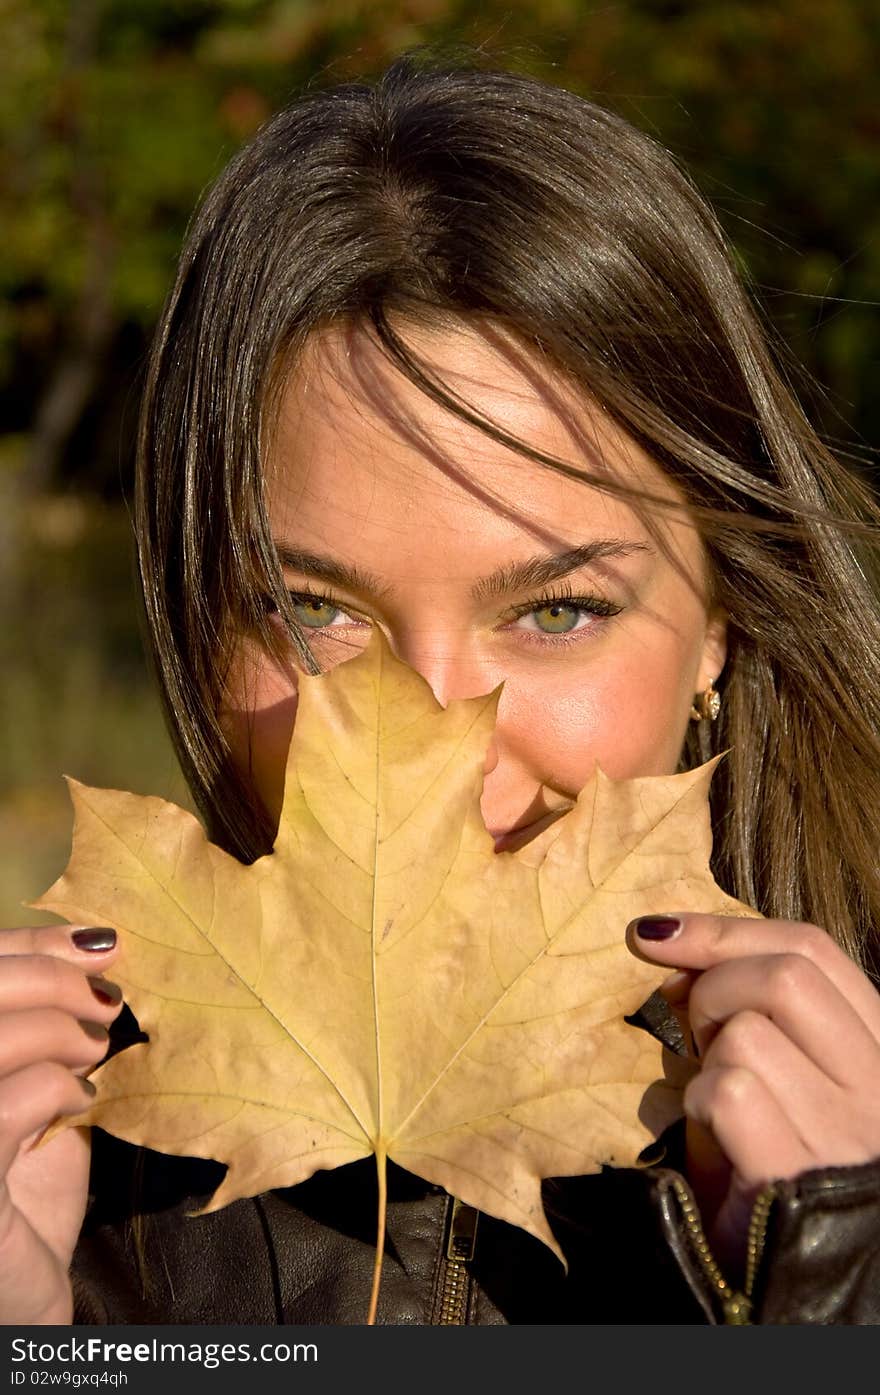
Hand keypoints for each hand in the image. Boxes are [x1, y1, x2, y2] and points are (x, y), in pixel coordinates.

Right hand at [0, 923, 121, 1323]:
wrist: (20, 1288)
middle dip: (49, 976)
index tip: (100, 942)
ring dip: (58, 1030)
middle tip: (106, 998)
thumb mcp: (35, 1085)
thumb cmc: (25, 1180)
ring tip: (94, 1051)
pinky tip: (79, 1103)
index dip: (31, 943)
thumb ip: (44, 1022)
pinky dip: (54, 1088)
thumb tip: (96, 950)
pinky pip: (4, 1109)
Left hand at [626, 913, 879, 1281]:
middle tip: (696, 1032)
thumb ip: (746, 1007)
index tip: (658, 932)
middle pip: (786, 974)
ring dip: (705, 1057)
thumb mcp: (775, 1074)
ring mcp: (847, 1131)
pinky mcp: (798, 1172)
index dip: (727, 928)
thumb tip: (671, 943)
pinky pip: (730, 1090)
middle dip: (715, 985)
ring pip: (748, 1032)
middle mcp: (877, 1087)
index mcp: (875, 1050)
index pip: (813, 949)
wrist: (792, 1282)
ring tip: (712, 1097)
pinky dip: (699, 1102)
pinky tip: (709, 1132)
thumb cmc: (768, 1164)